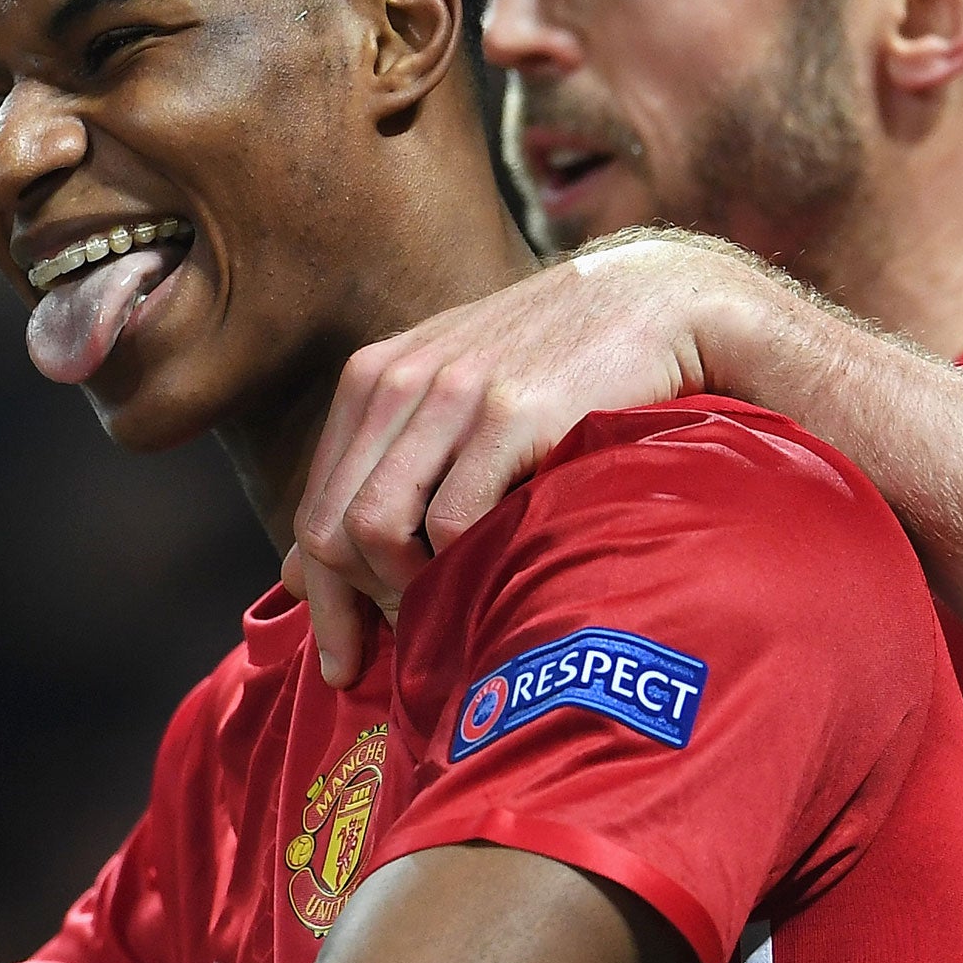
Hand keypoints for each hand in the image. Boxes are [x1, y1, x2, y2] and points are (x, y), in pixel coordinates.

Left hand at [290, 235, 746, 684]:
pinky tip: (496, 574)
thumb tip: (309, 573)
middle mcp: (398, 381)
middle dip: (355, 607)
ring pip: (376, 526)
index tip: (342, 661)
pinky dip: (462, 565)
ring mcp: (451, 395)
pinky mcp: (508, 413)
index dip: (322, 598)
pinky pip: (452, 519)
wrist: (653, 302)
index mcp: (373, 378)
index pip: (314, 509)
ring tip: (453, 610)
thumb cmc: (557, 365)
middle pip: (332, 528)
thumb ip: (387, 469)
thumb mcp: (454, 398)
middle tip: (401, 647)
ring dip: (408, 590)